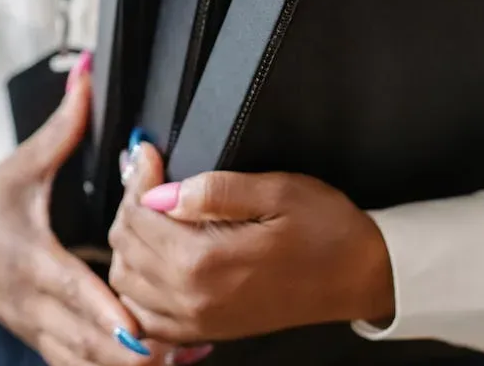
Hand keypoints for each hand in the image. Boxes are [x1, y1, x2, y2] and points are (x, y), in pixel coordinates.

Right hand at [0, 56, 169, 365]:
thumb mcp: (21, 164)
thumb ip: (63, 124)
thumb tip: (88, 74)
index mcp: (31, 258)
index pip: (73, 289)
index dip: (107, 311)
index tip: (140, 328)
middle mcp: (33, 301)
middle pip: (83, 337)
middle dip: (131, 349)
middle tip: (181, 351)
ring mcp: (33, 324)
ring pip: (79, 359)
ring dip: (123, 364)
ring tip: (176, 363)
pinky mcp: (37, 334)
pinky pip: (71, 362)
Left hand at [108, 142, 394, 346]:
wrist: (357, 277)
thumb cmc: (326, 231)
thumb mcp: (279, 191)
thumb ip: (217, 190)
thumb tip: (164, 190)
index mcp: (207, 262)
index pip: (140, 216)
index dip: (138, 177)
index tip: (147, 152)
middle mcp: (194, 298)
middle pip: (126, 247)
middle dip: (131, 203)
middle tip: (150, 173)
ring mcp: (197, 320)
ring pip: (126, 280)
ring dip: (131, 241)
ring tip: (153, 207)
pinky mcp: (203, 331)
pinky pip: (144, 315)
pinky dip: (138, 283)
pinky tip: (155, 256)